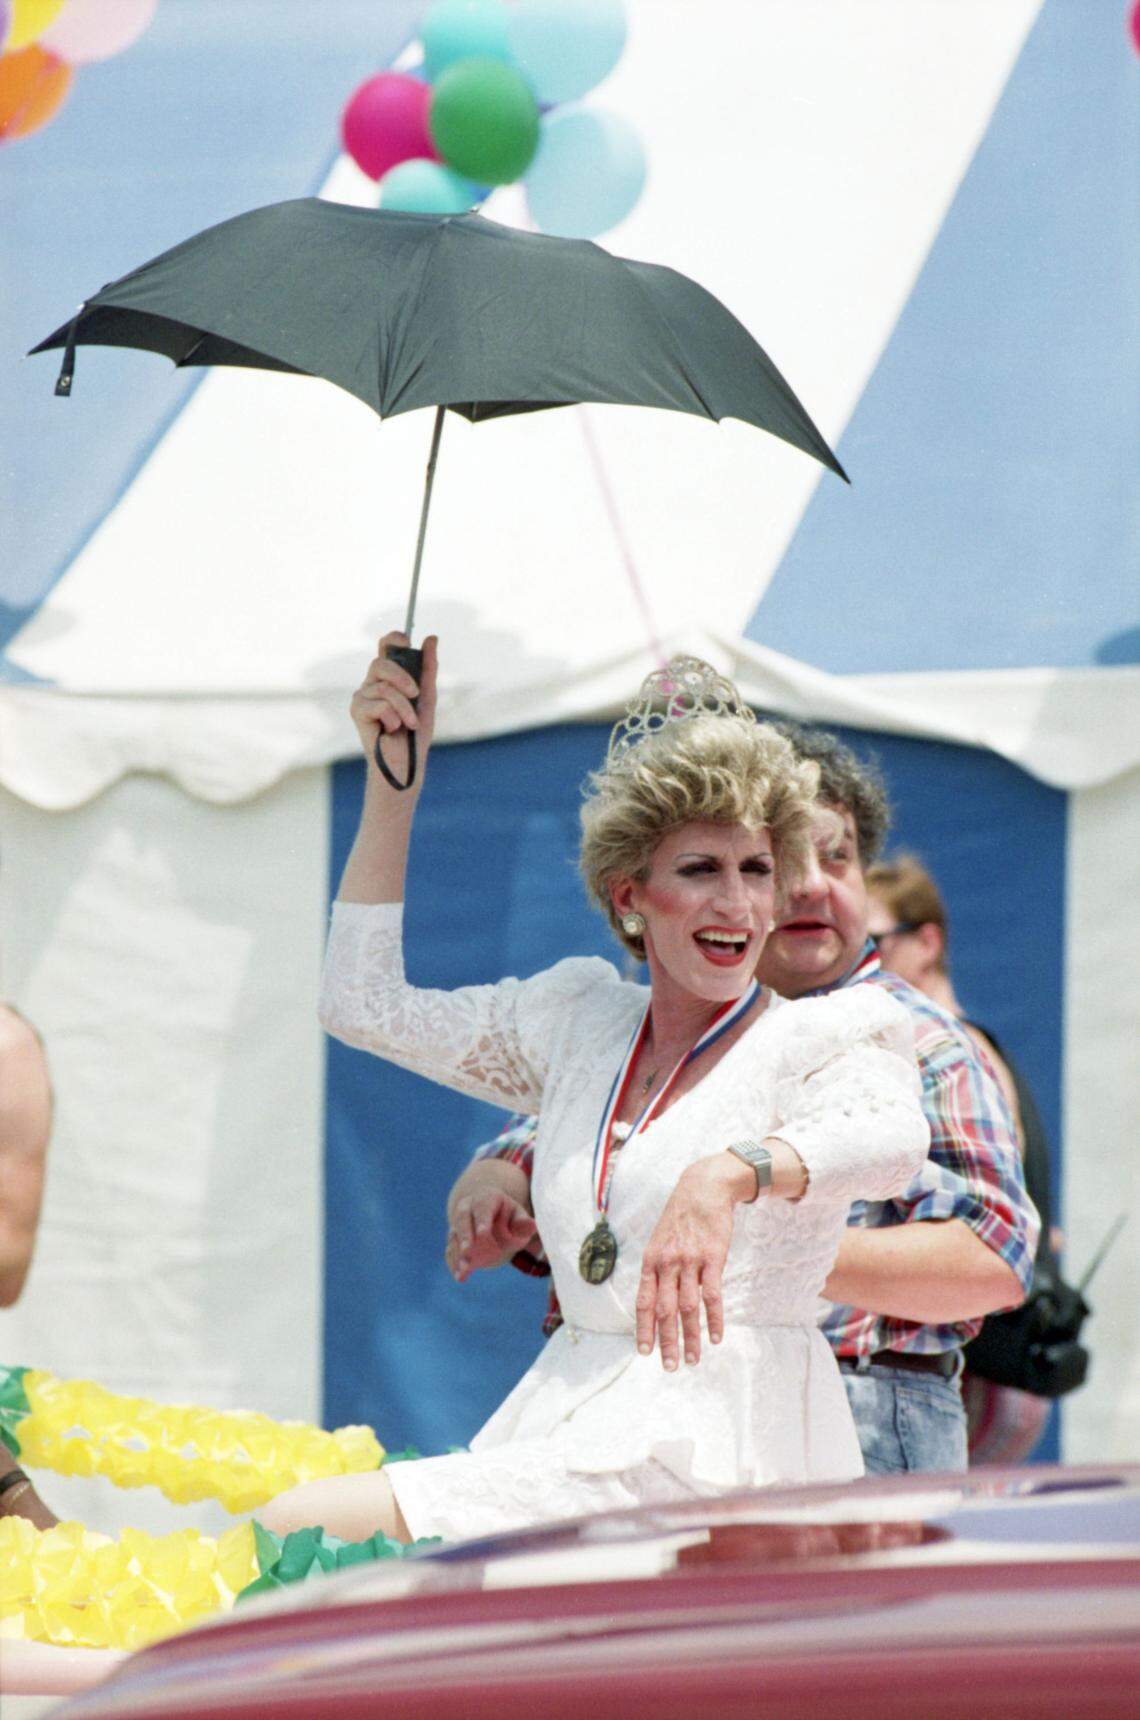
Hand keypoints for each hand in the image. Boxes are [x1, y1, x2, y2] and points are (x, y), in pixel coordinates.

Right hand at [350, 631, 438, 773]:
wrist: (406, 761)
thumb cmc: (415, 731)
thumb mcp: (427, 696)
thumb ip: (428, 668)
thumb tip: (432, 637)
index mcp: (389, 676)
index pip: (385, 647)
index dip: (393, 638)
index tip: (406, 641)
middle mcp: (372, 683)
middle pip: (382, 663)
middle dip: (403, 678)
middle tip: (415, 695)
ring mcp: (362, 696)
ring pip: (385, 688)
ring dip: (404, 708)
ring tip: (409, 724)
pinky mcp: (357, 711)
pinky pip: (379, 705)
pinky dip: (393, 719)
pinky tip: (391, 730)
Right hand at [445, 1187, 537, 1282]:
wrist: (492, 1219)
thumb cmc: (510, 1219)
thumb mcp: (519, 1218)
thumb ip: (523, 1224)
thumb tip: (532, 1225)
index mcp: (487, 1197)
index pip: (483, 1207)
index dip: (483, 1220)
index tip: (483, 1233)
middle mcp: (468, 1207)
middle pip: (462, 1218)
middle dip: (465, 1235)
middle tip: (467, 1251)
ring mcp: (458, 1223)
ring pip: (454, 1236)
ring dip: (457, 1253)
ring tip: (463, 1271)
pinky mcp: (454, 1239)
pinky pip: (450, 1250)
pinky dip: (453, 1263)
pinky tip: (460, 1276)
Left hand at [636, 1153, 750, 1370]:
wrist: (703, 1188)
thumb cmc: (681, 1217)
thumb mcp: (660, 1239)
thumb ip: (657, 1268)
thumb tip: (653, 1299)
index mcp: (651, 1261)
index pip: (643, 1302)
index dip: (643, 1329)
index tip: (644, 1352)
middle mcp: (667, 1263)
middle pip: (664, 1310)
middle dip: (666, 1342)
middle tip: (669, 1367)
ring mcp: (690, 1261)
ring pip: (688, 1308)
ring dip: (690, 1337)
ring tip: (693, 1359)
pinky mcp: (712, 1258)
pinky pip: (712, 1295)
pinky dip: (714, 1319)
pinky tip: (715, 1337)